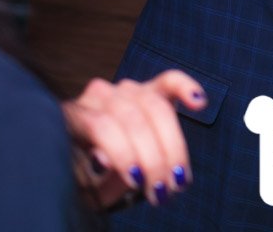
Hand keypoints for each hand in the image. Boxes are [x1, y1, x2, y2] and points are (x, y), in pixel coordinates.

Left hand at [62, 70, 204, 210]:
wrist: (86, 164)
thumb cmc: (85, 177)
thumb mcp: (81, 184)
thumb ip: (92, 173)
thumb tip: (102, 159)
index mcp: (74, 116)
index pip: (102, 126)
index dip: (122, 153)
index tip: (137, 182)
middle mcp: (98, 96)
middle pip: (132, 117)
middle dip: (152, 157)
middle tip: (162, 190)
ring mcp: (124, 89)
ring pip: (154, 105)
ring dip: (172, 143)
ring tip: (179, 176)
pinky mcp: (149, 88)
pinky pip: (169, 81)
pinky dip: (185, 88)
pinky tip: (199, 102)